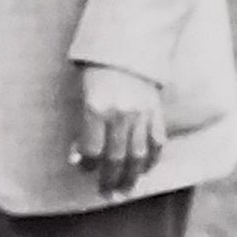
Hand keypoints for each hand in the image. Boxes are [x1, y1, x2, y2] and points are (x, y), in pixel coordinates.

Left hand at [75, 63, 167, 198]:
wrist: (128, 42)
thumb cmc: (98, 65)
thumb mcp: (83, 89)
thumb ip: (84, 120)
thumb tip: (81, 151)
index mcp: (97, 108)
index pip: (92, 150)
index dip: (87, 164)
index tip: (83, 168)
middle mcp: (121, 115)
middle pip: (116, 158)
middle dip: (110, 179)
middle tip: (106, 194)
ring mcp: (141, 115)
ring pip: (138, 156)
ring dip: (131, 176)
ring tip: (125, 191)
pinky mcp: (156, 113)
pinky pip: (156, 143)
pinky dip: (151, 159)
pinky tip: (145, 170)